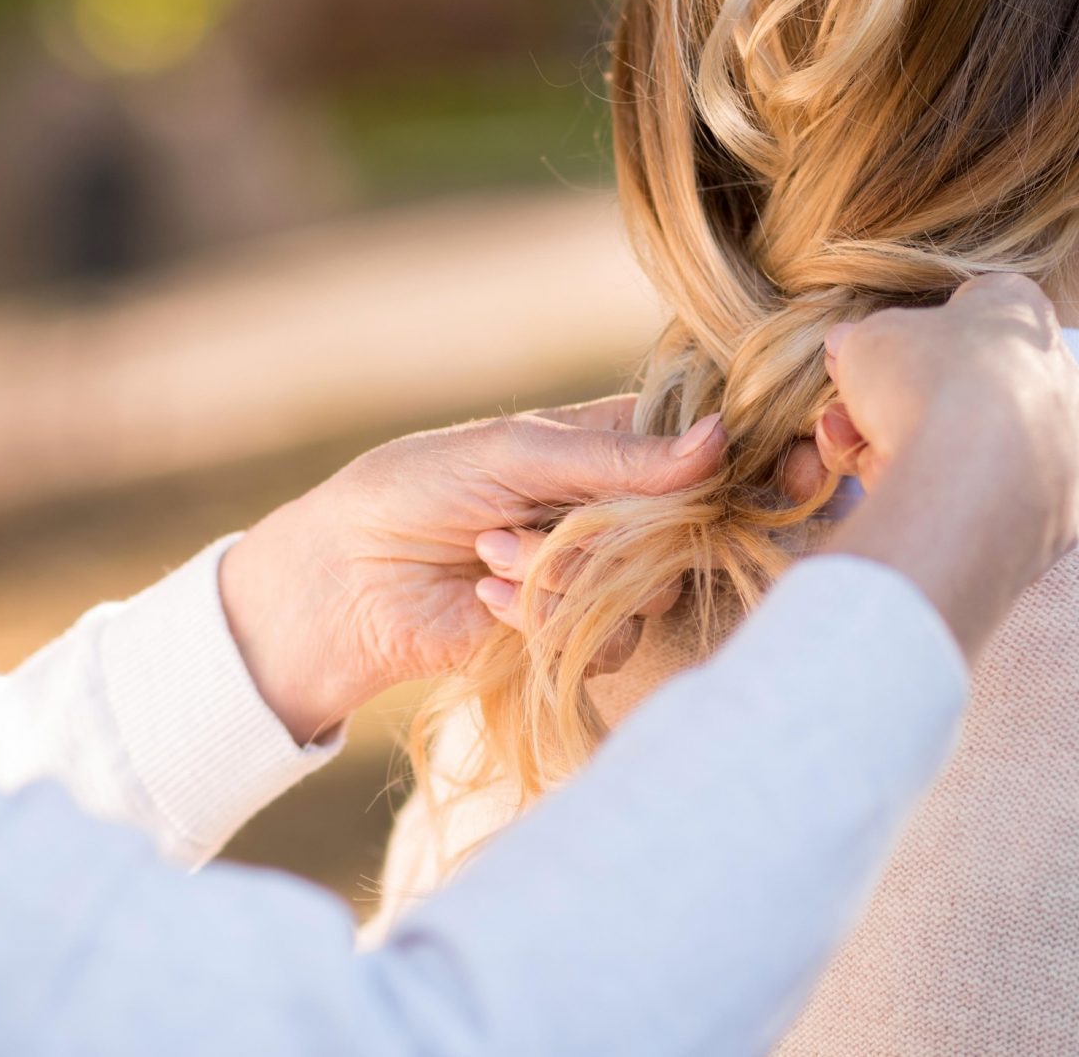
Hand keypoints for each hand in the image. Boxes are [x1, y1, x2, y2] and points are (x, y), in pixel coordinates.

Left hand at [217, 399, 729, 741]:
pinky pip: (609, 636)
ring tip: (490, 553)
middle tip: (551, 520)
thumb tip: (719, 442)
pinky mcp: (568, 633)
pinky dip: (544, 615)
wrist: (343, 580)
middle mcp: (611, 509)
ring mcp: (592, 573)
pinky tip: (487, 597)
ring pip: (650, 586)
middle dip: (620, 527)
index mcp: (603, 442)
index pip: (693, 445)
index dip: (719, 459)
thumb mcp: (512, 452)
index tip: (735, 467)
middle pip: (685, 523)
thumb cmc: (415, 488)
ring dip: (565, 571)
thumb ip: (616, 457)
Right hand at [816, 273, 1078, 660]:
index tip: (877, 362)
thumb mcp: (866, 341)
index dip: (915, 337)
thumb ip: (862, 342)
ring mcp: (1069, 446)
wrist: (974, 478)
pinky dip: (961, 502)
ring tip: (872, 469)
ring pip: (987, 449)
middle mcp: (1060, 376)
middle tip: (850, 425)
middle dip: (904, 407)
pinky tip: (922, 504)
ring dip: (923, 455)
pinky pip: (1003, 502)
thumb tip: (848, 346)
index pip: (973, 307)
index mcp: (1021, 315)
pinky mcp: (1065, 511)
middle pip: (972, 387)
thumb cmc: (923, 383)